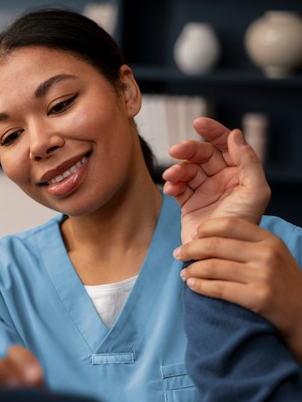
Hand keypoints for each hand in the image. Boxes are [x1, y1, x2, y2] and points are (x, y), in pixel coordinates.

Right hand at [162, 117, 269, 242]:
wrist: (220, 254)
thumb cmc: (243, 225)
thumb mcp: (255, 191)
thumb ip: (249, 162)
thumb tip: (235, 134)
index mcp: (240, 173)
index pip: (226, 145)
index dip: (213, 131)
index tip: (198, 123)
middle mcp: (221, 179)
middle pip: (202, 154)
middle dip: (188, 150)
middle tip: (175, 150)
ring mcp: (204, 190)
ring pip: (187, 169)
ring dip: (177, 168)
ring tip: (172, 176)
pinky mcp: (188, 203)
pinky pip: (177, 186)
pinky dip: (172, 184)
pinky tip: (171, 188)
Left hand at [174, 217, 301, 362]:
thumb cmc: (281, 284)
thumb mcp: (272, 255)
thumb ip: (245, 244)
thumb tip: (203, 237)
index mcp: (268, 240)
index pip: (227, 224)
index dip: (204, 230)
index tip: (192, 238)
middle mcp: (266, 254)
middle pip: (214, 245)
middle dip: (190, 250)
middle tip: (178, 255)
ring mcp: (263, 276)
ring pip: (212, 267)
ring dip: (191, 270)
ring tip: (183, 273)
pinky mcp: (259, 298)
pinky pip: (219, 288)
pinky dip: (200, 286)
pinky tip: (192, 286)